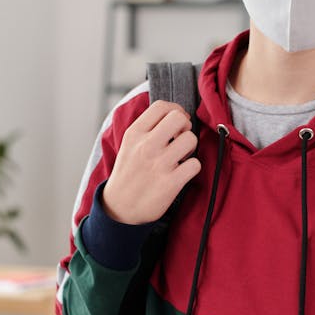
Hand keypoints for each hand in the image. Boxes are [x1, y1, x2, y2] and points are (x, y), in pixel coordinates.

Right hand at [102, 100, 200, 223]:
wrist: (120, 208)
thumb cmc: (128, 174)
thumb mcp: (129, 145)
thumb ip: (147, 128)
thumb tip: (174, 114)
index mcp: (134, 134)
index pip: (161, 106)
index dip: (176, 110)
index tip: (177, 121)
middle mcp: (146, 146)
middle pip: (179, 118)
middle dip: (185, 126)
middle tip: (181, 138)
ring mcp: (159, 164)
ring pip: (191, 139)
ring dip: (190, 147)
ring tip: (181, 156)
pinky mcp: (171, 183)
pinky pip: (195, 164)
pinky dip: (192, 168)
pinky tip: (182, 172)